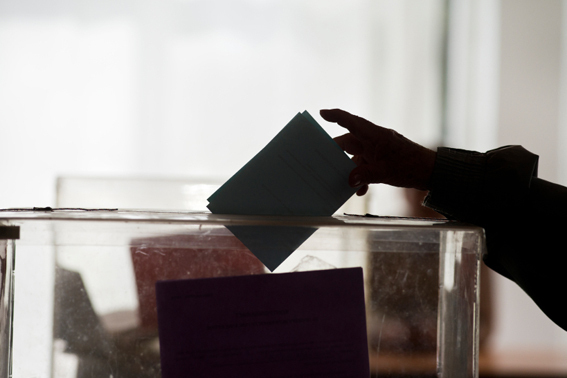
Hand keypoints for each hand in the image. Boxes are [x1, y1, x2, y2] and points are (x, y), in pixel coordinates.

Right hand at [320, 108, 435, 194]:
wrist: (431, 172)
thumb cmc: (412, 166)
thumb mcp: (387, 172)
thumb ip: (366, 175)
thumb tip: (348, 181)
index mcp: (375, 136)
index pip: (351, 121)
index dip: (336, 116)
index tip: (322, 113)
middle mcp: (374, 140)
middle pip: (348, 142)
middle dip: (335, 152)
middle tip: (322, 160)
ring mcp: (377, 151)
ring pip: (355, 157)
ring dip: (349, 170)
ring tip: (340, 182)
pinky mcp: (381, 161)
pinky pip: (365, 167)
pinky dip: (360, 178)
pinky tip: (360, 191)